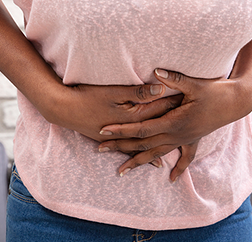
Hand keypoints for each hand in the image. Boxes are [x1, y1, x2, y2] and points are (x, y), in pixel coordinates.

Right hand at [45, 82, 183, 143]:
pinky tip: (156, 163)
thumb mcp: (114, 92)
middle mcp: (128, 129)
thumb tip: (160, 88)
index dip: (172, 103)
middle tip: (189, 118)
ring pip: (147, 142)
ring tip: (185, 147)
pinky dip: (147, 156)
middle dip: (171, 121)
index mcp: (131, 116)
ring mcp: (119, 137)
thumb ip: (138, 92)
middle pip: (155, 126)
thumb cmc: (87, 97)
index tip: (188, 99)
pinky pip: (134, 150)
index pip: (158, 109)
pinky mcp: (111, 139)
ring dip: (163, 142)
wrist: (63, 109)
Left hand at [97, 69, 251, 181]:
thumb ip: (173, 79)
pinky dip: (177, 168)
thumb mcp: (194, 84)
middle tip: (99, 150)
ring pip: (156, 154)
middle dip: (120, 147)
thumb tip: (156, 72)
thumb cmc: (215, 91)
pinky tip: (171, 179)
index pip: (141, 128)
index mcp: (174, 122)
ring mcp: (185, 139)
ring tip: (120, 172)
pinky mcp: (193, 139)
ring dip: (137, 162)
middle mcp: (177, 135)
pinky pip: (183, 157)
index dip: (121, 130)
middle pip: (143, 144)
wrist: (236, 102)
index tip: (104, 130)